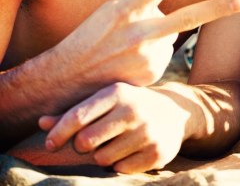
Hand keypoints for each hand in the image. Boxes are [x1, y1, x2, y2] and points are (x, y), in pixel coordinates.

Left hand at [38, 82, 188, 172]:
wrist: (177, 111)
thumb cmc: (130, 106)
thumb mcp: (107, 101)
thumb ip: (75, 112)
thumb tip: (42, 123)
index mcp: (118, 93)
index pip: (77, 117)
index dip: (58, 133)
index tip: (51, 144)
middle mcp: (134, 110)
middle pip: (86, 142)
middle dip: (82, 146)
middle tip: (91, 142)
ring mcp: (147, 132)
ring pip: (102, 159)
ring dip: (102, 156)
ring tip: (115, 145)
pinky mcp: (157, 152)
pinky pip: (121, 169)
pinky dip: (121, 164)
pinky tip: (131, 151)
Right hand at [55, 0, 239, 91]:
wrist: (66, 79)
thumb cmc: (90, 38)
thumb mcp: (111, 13)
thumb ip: (143, 7)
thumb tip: (172, 13)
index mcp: (126, 11)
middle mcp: (139, 33)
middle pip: (187, 18)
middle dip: (218, 9)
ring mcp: (147, 56)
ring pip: (171, 38)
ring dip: (157, 39)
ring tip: (127, 49)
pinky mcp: (151, 74)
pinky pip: (163, 57)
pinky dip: (151, 57)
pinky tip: (128, 64)